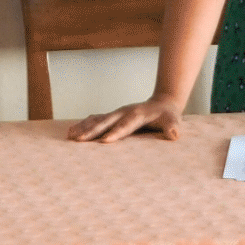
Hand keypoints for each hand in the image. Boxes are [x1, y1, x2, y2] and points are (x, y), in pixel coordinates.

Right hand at [68, 96, 184, 142]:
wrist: (162, 103)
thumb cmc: (168, 116)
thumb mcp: (173, 120)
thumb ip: (173, 127)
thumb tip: (174, 134)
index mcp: (138, 114)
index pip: (126, 125)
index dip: (116, 132)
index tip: (105, 141)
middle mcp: (124, 112)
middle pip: (106, 121)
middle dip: (92, 131)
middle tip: (78, 140)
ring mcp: (116, 113)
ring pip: (97, 120)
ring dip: (83, 128)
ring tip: (70, 136)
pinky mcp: (112, 117)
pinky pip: (95, 120)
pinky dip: (83, 125)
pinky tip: (71, 132)